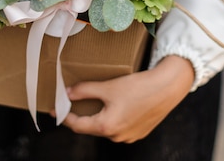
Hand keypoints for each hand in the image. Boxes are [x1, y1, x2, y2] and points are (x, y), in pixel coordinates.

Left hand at [59, 55, 194, 142]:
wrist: (168, 88)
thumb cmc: (139, 87)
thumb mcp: (108, 87)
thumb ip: (85, 90)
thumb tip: (67, 93)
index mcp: (107, 126)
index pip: (78, 125)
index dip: (65, 116)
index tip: (55, 109)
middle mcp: (118, 136)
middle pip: (92, 127)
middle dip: (81, 116)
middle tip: (71, 104)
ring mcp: (129, 136)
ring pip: (105, 128)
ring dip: (97, 117)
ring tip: (92, 103)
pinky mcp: (139, 132)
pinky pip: (119, 128)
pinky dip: (111, 119)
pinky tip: (112, 106)